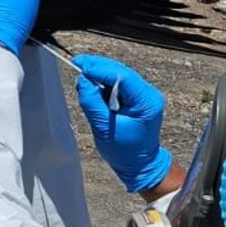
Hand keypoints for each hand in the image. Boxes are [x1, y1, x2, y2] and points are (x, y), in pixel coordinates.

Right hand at [73, 55, 171, 192]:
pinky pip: (119, 83)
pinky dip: (105, 82)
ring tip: (82, 75)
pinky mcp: (137, 97)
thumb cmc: (125, 151)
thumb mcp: (103, 128)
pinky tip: (92, 85)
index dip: (99, 68)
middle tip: (77, 63)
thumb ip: (92, 102)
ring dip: (100, 74)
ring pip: (119, 75)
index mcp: (146, 102)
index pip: (122, 76)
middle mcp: (148, 94)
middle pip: (121, 71)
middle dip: (98, 67)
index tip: (80, 65)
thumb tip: (83, 80)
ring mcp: (144, 94)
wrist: (140, 164)